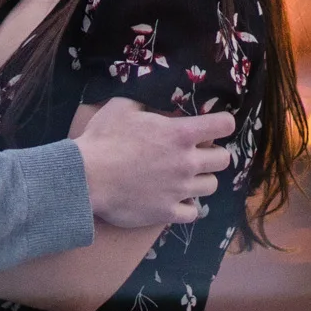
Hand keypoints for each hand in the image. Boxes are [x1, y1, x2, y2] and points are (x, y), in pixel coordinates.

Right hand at [73, 98, 234, 228]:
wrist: (85, 179)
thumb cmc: (103, 139)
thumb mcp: (122, 107)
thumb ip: (145, 101)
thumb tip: (155, 98)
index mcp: (180, 133)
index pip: (224, 125)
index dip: (222, 123)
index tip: (213, 126)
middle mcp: (187, 162)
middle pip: (223, 159)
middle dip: (212, 154)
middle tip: (196, 153)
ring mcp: (179, 190)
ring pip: (211, 186)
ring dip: (201, 179)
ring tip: (185, 177)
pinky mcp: (168, 213)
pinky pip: (193, 212)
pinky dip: (187, 206)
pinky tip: (176, 199)